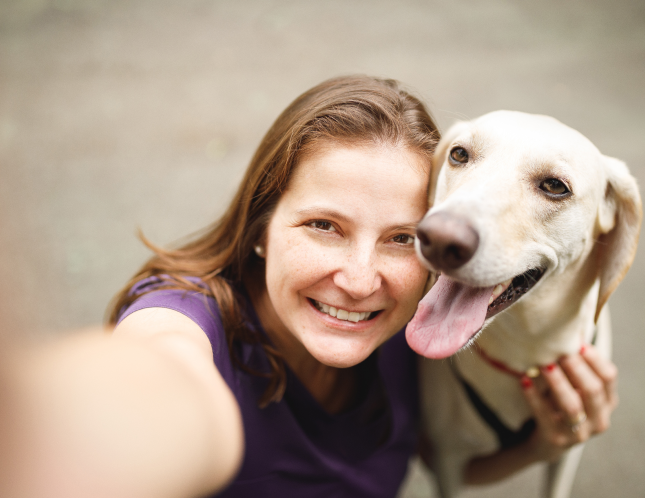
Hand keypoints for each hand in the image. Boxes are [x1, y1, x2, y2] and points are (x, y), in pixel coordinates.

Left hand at [520, 344, 617, 462]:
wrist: (551, 439)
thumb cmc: (564, 402)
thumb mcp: (575, 386)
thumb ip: (575, 366)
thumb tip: (567, 332)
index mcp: (607, 401)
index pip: (609, 377)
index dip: (595, 359)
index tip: (579, 344)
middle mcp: (600, 418)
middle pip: (593, 390)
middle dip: (576, 369)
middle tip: (560, 352)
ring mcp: (580, 433)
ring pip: (572, 405)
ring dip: (557, 382)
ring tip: (543, 365)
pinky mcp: (556, 438)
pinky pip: (544, 415)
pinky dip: (533, 397)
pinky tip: (524, 380)